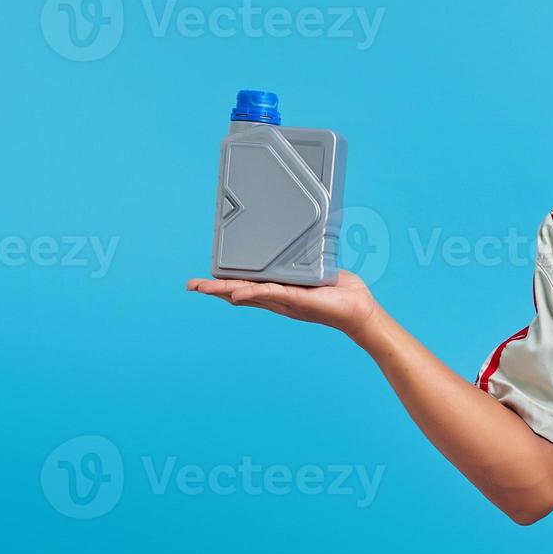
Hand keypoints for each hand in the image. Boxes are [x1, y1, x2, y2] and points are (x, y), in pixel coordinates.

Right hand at [185, 269, 379, 340]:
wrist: (360, 311)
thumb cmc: (343, 293)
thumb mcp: (317, 272)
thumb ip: (304, 261)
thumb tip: (300, 241)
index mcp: (281, 292)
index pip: (248, 288)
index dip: (227, 284)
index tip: (206, 281)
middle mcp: (279, 299)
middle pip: (240, 293)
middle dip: (215, 290)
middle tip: (192, 286)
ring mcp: (286, 301)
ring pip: (249, 294)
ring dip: (224, 291)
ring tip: (202, 289)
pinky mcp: (297, 300)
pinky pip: (271, 294)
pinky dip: (253, 292)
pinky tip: (236, 292)